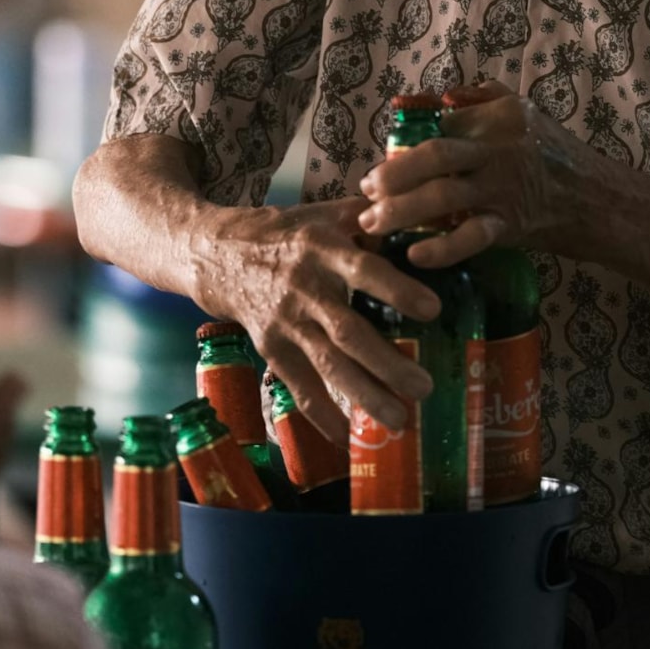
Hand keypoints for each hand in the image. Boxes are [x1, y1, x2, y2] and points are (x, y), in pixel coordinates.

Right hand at [193, 197, 442, 436]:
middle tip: (425, 388)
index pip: (363, 270)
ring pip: (327, 365)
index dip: (397, 289)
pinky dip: (323, 415)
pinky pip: (299, 386)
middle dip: (388, 363)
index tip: (434, 310)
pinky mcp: (271, 348)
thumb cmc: (284, 231)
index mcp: (322, 249)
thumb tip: (418, 211)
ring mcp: (285, 322)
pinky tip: (349, 437)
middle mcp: (304, 288)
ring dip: (364, 396)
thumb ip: (370, 215)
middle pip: (348, 332)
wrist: (216, 254)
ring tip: (400, 421)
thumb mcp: (324, 212)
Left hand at [358, 82, 589, 269]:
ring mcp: (503, 187)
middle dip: (391, 175)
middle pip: (433, 154)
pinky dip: (441, 248)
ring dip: (400, 211)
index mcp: (496, 116)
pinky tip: (414, 254)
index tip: (377, 169)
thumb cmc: (555, 152)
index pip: (436, 126)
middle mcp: (497, 148)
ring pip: (443, 195)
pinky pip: (470, 237)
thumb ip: (482, 97)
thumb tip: (437, 99)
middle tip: (364, 192)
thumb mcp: (524, 110)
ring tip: (372, 226)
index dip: (400, 148)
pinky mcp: (510, 224)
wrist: (596, 198)